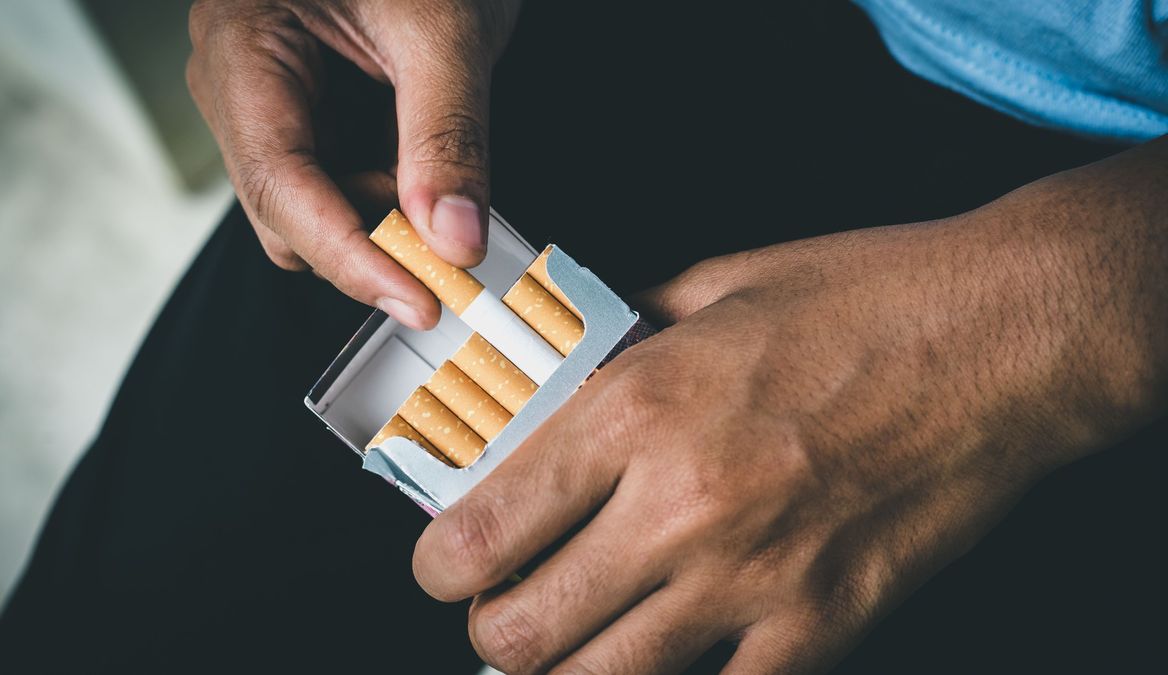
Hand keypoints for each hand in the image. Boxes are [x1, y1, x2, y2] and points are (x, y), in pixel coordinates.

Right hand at [187, 0, 520, 327]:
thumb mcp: (443, 30)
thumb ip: (449, 136)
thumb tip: (455, 239)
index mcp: (244, 45)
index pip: (281, 183)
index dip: (351, 256)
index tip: (420, 299)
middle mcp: (237, 81)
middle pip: (285, 212)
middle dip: (369, 241)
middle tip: (451, 245)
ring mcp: (264, 103)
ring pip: (308, 210)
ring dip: (379, 222)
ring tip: (436, 183)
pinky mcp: (301, 116)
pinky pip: (331, 186)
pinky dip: (384, 200)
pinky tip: (420, 176)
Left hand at [410, 144, 1167, 672]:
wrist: (1003, 338)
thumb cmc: (865, 299)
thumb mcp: (714, 287)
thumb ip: (622, 340)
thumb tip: (565, 376)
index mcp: (636, 410)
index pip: (482, 530)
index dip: (440, 565)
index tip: (447, 563)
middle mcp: (679, 505)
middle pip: (520, 632)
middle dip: (491, 631)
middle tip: (503, 608)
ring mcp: (751, 579)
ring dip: (561, 674)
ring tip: (567, 646)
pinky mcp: (821, 625)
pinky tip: (670, 659)